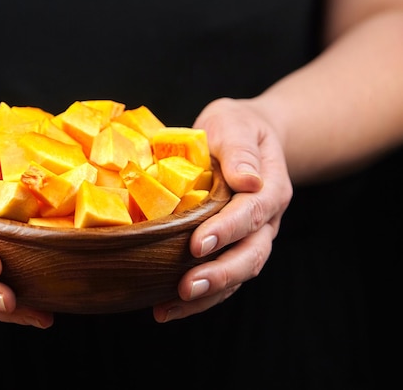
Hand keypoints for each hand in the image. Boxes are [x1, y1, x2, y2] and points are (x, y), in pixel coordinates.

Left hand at [153, 97, 292, 321]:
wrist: (246, 138)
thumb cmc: (235, 128)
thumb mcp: (236, 125)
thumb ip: (240, 150)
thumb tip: (247, 180)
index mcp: (269, 188)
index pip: (252, 214)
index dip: (227, 230)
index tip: (197, 244)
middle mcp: (267, 220)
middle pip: (252, 254)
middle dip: (220, 274)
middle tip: (186, 288)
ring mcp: (253, 238)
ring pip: (239, 274)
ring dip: (207, 295)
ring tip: (169, 309)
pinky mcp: (233, 248)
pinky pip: (222, 278)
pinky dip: (198, 297)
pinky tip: (165, 307)